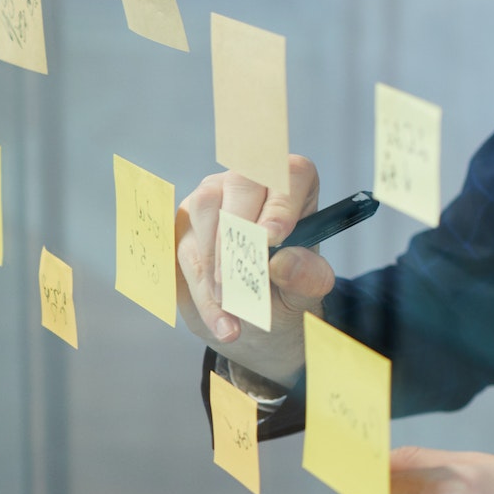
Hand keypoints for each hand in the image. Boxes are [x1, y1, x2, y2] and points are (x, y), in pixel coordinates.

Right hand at [175, 157, 333, 386]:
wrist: (257, 311)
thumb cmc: (289, 285)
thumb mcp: (309, 288)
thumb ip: (307, 275)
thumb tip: (282, 262)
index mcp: (293, 184)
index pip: (288, 174)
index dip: (281, 204)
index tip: (274, 238)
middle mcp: (251, 181)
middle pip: (239, 186)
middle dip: (237, 234)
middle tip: (240, 280)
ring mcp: (213, 197)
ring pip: (204, 214)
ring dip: (215, 265)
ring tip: (232, 307)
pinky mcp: (184, 223)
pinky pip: (184, 248)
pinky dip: (201, 289)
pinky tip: (219, 319)